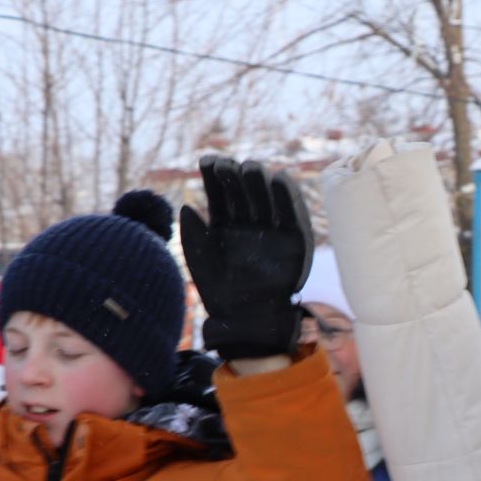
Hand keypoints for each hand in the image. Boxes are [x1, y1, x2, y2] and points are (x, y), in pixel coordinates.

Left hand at [178, 156, 312, 359]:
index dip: (214, 175)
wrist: (247, 318)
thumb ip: (193, 233)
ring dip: (259, 180)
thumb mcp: (200, 260)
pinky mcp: (294, 238)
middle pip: (243, 189)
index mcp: (224, 225)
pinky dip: (288, 195)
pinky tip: (279, 179)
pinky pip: (292, 212)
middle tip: (229, 166)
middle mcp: (248, 223)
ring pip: (265, 196)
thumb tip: (186, 206)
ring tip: (251, 168)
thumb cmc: (219, 292)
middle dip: (236, 175)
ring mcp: (271, 229)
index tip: (208, 161)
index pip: (220, 192)